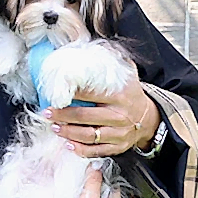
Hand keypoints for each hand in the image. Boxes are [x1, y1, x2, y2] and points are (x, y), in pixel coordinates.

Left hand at [43, 63, 160, 157]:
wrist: (149, 118)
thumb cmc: (131, 93)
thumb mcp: (127, 74)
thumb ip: (112, 61)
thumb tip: (91, 47)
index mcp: (120, 95)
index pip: (92, 94)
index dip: (72, 93)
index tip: (56, 92)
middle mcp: (120, 115)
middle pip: (86, 117)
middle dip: (63, 115)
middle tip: (47, 112)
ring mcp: (119, 133)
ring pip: (90, 136)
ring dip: (69, 133)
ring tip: (54, 127)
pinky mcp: (118, 147)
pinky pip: (97, 151)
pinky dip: (81, 150)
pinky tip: (68, 145)